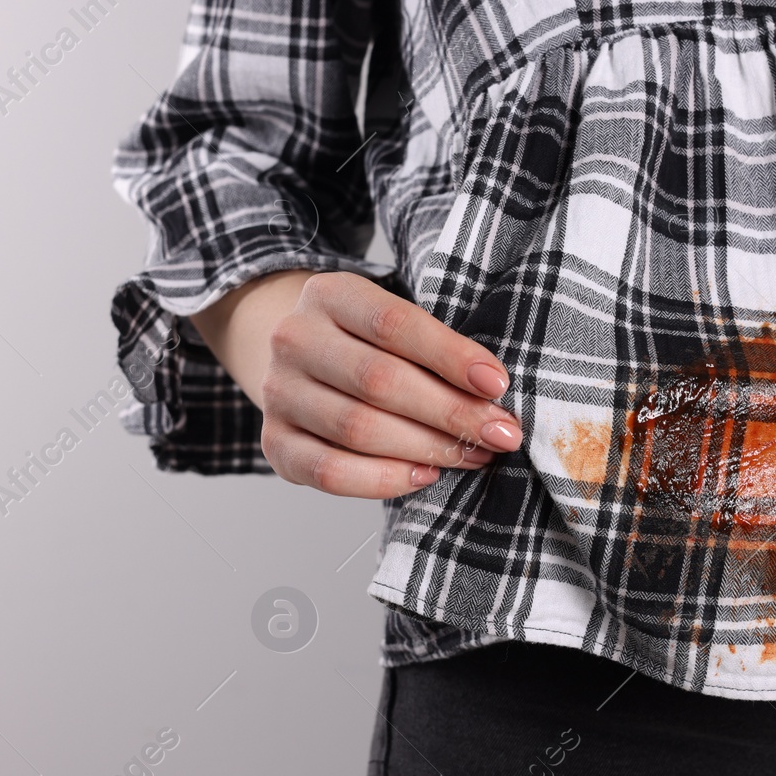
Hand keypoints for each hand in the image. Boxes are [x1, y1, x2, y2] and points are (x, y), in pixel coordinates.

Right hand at [198, 270, 521, 498]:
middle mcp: (294, 339)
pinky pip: (330, 472)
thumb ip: (435, 348)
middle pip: (378, 381)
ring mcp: (279, 393)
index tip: (497, 385)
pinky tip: (424, 475)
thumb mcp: (395, 323)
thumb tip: (492, 394)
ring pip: (357, 430)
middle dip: (450, 412)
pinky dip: (384, 481)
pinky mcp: (275, 443)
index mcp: (329, 294)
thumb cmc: (368, 343)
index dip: (450, 357)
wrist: (301, 361)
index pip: (394, 325)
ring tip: (472, 455)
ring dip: (427, 449)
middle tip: (500, 433)